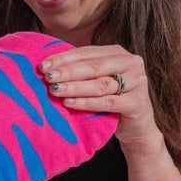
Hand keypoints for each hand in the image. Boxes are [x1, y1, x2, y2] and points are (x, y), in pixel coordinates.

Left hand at [40, 43, 164, 156]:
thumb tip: (48, 65)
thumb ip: (81, 69)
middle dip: (67, 71)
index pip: (86, 53)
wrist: (137, 128)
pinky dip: (86, 102)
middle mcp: (131, 64)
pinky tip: (69, 102)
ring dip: (74, 87)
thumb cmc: (112, 98)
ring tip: (55, 89)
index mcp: (118, 53)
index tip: (43, 65)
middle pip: (93, 67)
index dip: (63, 58)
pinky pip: (107, 102)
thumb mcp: (98, 78)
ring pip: (99, 84)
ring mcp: (137, 83)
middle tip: (48, 77)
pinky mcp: (137, 103)